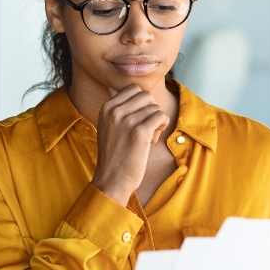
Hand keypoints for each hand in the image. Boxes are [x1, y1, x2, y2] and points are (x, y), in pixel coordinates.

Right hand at [90, 85, 168, 205]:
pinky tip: (152, 140)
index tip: (138, 119)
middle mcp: (115, 111)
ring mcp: (127, 121)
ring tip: (147, 138)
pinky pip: (161, 117)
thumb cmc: (114, 154)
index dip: (142, 103)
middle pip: (146, 96)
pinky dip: (162, 127)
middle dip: (151, 110)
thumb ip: (117, 109)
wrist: (111, 179)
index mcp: (107, 107)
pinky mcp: (140, 132)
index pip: (133, 89)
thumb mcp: (108, 126)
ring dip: (156, 122)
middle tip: (145, 128)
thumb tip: (122, 89)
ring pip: (155, 107)